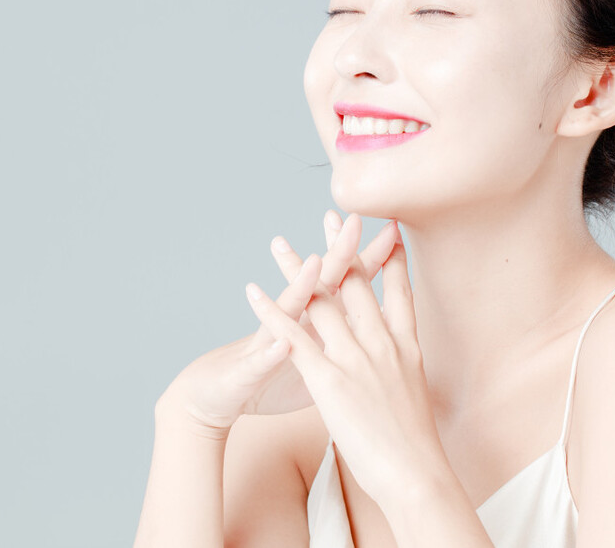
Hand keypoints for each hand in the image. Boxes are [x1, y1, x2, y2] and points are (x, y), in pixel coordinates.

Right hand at [157, 212, 399, 436]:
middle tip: (354, 220)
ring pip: (287, 310)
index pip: (349, 283)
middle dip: (338, 251)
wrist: (219, 394)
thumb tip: (378, 320)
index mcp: (316, 320)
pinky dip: (272, 351)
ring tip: (315, 263)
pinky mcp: (250, 368)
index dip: (372, 259)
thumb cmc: (273, 374)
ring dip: (300, 286)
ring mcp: (269, 340)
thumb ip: (341, 334)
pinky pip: (262, 359)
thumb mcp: (317, 355)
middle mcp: (294, 321)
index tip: (395, 229)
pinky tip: (281, 341)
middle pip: (322, 282)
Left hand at [244, 220, 449, 504]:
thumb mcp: (417, 394)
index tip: (388, 228)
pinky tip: (254, 291)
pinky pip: (294, 337)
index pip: (399, 291)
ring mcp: (355, 358)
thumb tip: (403, 363)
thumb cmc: (420, 447)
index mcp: (407, 346)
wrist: (419, 475)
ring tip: (278, 243)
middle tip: (333, 215)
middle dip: (342, 248)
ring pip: (321, 301)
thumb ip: (405, 369)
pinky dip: (272, 311)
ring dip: (296, 269)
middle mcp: (382, 343)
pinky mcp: (329, 379)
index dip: (390, 257)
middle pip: (357, 284)